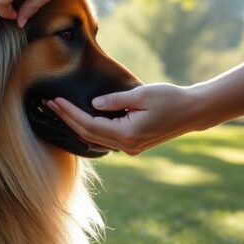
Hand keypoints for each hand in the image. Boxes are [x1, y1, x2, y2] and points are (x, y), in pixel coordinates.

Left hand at [45, 83, 210, 154]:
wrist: (193, 111)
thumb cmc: (171, 99)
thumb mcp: (142, 95)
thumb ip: (116, 100)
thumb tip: (94, 104)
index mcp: (127, 135)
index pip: (89, 125)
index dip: (70, 114)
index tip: (55, 101)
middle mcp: (125, 146)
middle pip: (87, 134)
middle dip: (67, 119)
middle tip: (49, 105)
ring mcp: (129, 148)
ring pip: (95, 139)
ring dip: (76, 125)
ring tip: (59, 111)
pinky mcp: (133, 145)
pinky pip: (105, 139)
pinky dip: (90, 131)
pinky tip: (78, 122)